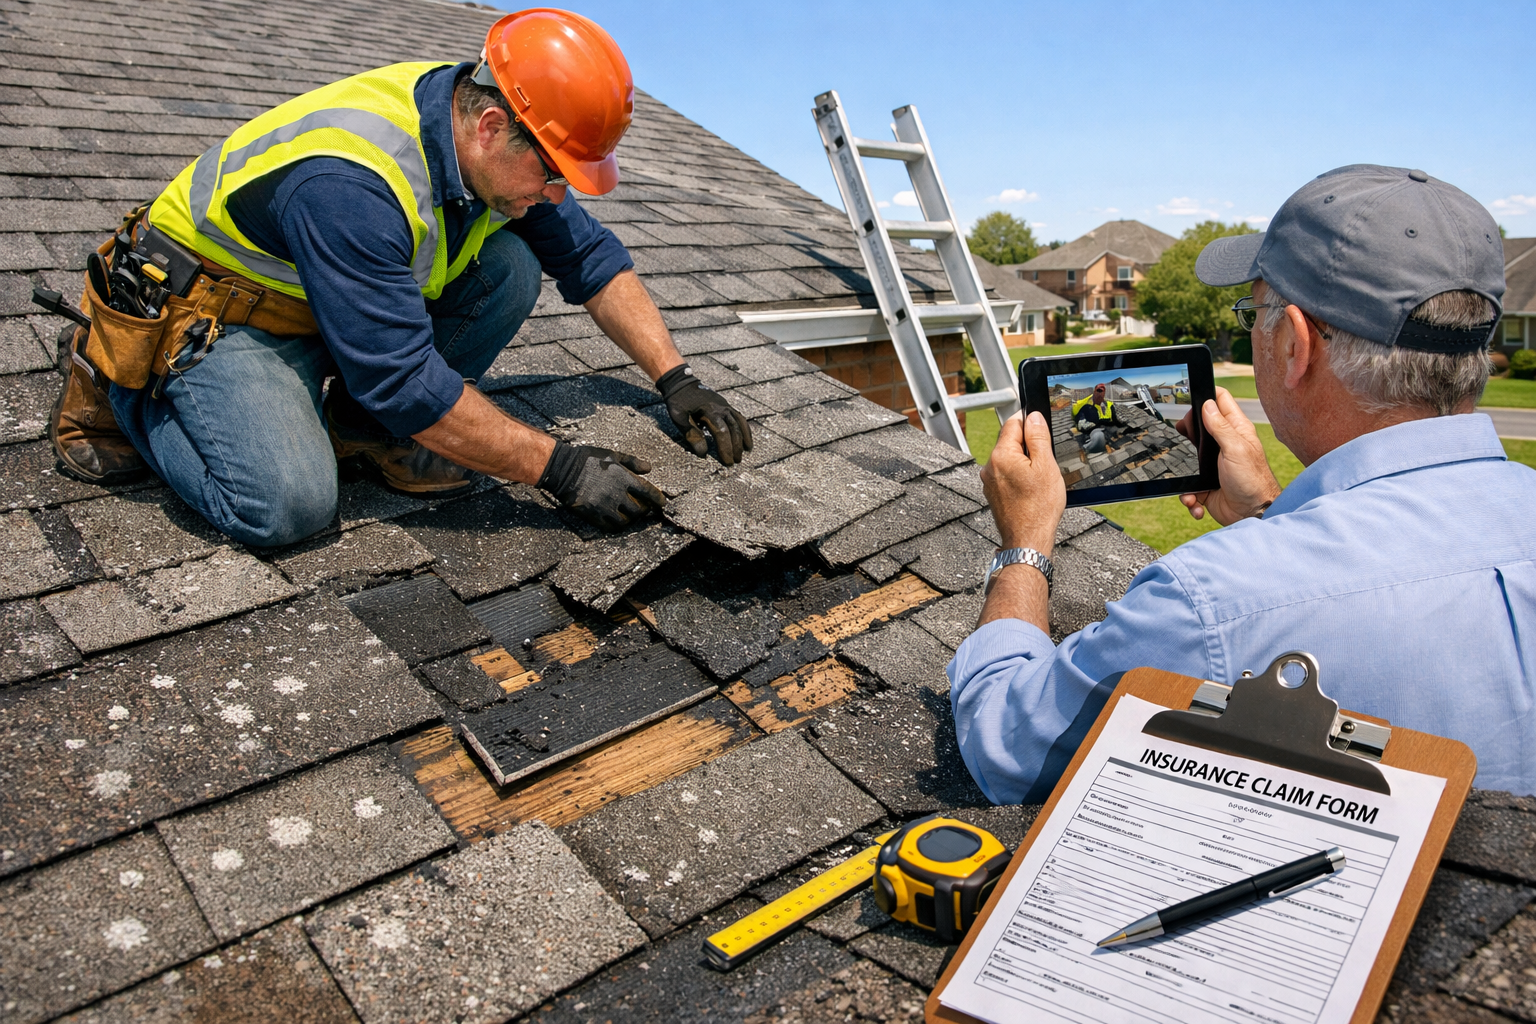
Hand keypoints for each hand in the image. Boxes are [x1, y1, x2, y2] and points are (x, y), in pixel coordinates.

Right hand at [537, 442, 665, 530]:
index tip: (662, 503)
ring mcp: (606, 507)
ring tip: (629, 514)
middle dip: (644, 510)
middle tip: (643, 508)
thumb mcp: (612, 455)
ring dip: (631, 518)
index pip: (649, 493)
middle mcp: (618, 494)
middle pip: (639, 510)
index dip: (658, 500)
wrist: (563, 469)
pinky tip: (617, 520)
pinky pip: (611, 526)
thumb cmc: (587, 459)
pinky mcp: (594, 515)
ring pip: (626, 520)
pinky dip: (617, 525)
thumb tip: (649, 468)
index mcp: (624, 478)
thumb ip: (632, 462)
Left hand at [657, 364, 752, 465]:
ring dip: (744, 438)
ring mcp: (725, 405)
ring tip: (746, 451)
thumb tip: (703, 453)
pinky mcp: (726, 405)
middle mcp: (721, 407)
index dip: (725, 448)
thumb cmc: (678, 400)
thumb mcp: (679, 417)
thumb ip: (691, 434)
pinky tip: (745, 438)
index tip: (726, 461)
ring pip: (740, 422)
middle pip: (733, 429)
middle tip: (735, 461)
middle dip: (735, 447)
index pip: (721, 432)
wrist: (681, 382)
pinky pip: (739, 417)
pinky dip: (744, 428)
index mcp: (709, 410)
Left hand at [979, 411, 1065, 555]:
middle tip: (1044, 462)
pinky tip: (1030, 490)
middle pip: (1010, 442)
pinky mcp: (993, 493)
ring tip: (1038, 480)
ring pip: (1009, 459)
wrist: (1027, 539)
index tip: (1040, 428)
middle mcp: (990, 466)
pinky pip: (1007, 475)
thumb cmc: (1038, 509)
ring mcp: (990, 481)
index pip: (1013, 423)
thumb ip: (1038, 437)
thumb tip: (1034, 418)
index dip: (1029, 423)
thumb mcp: (1046, 466)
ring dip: (1024, 463)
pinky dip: (1019, 477)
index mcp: (1001, 455)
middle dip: (1028, 446)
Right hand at [1175, 387, 1280, 525]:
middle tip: (1186, 438)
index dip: (1206, 395)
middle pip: (1198, 426)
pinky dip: (1188, 494)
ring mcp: (1213, 464)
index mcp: (1235, 430)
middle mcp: (1224, 444)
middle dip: (1186, 432)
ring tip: (1192, 476)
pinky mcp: (1205, 484)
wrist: (1252, 514)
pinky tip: (1196, 498)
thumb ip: (1221, 427)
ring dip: (1184, 469)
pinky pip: (1187, 485)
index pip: (1221, 401)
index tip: (1191, 397)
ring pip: (1187, 457)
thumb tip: (1207, 405)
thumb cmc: (1252, 482)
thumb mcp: (1236, 449)